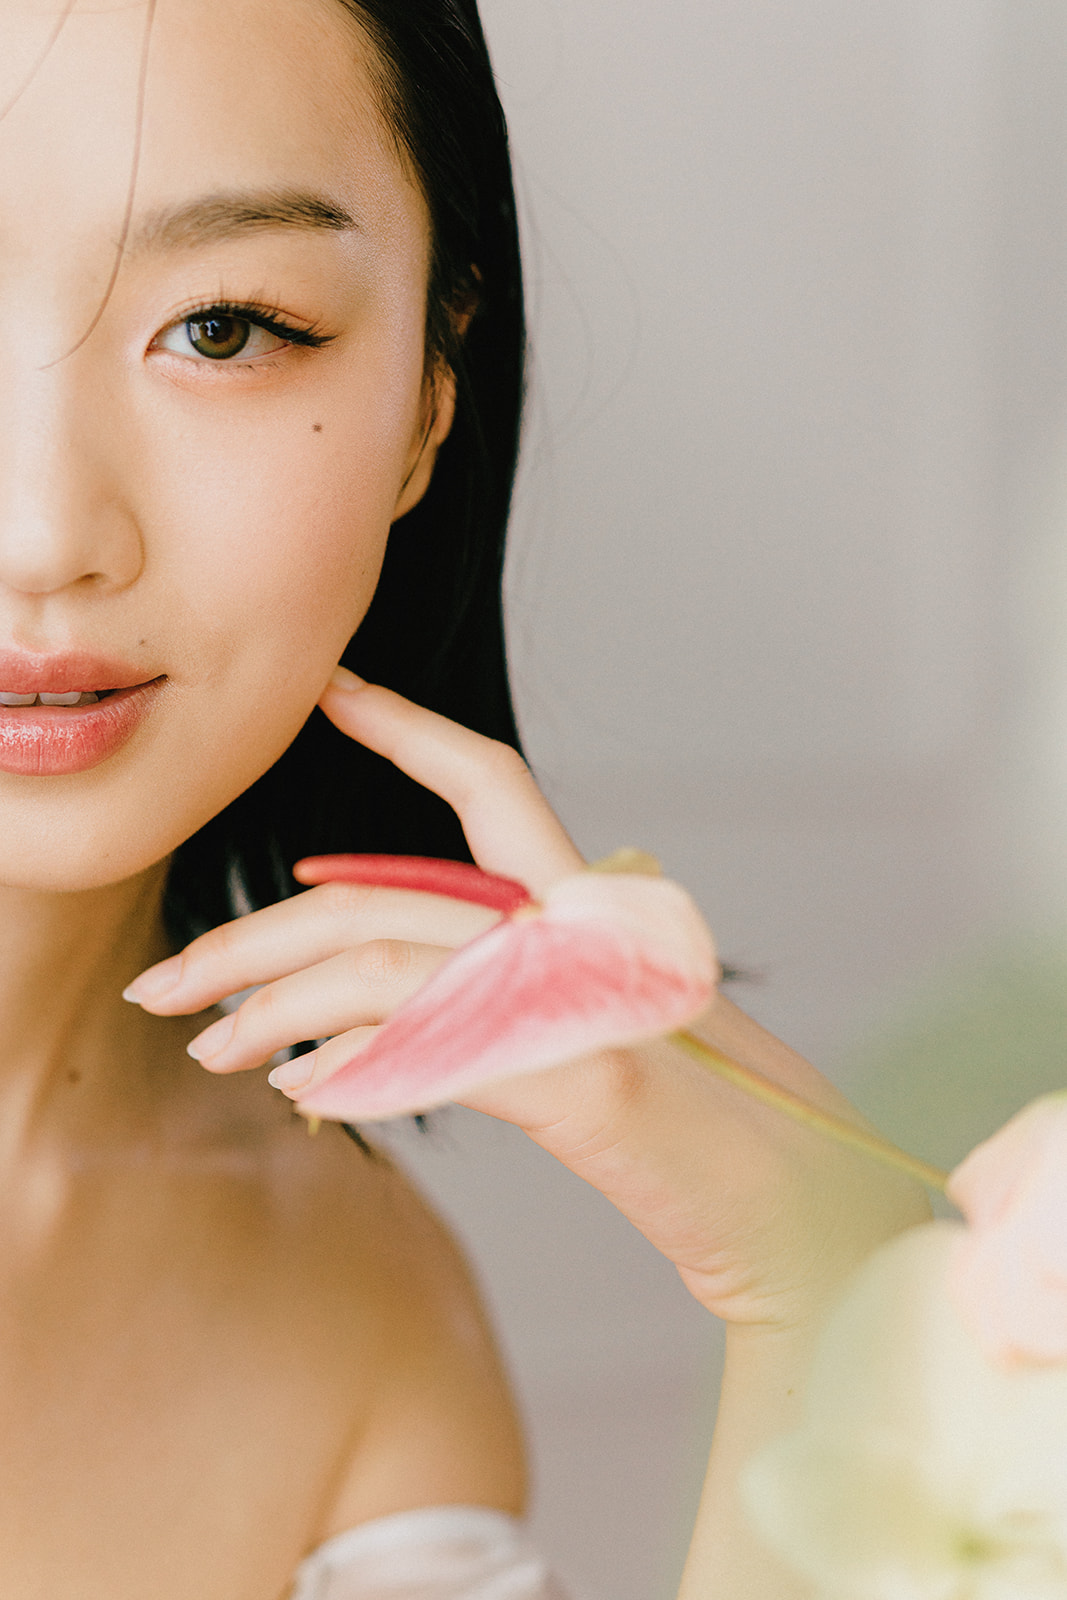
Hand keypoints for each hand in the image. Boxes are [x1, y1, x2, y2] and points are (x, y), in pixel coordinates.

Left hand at [126, 670, 929, 1332]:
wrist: (795, 1192)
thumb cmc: (701, 1123)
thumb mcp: (581, 1043)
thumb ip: (486, 1007)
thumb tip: (345, 1036)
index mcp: (582, 905)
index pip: (487, 782)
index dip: (407, 728)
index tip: (335, 686)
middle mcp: (573, 928)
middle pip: (377, 895)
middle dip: (252, 935)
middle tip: (162, 983)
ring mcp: (573, 992)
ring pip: (378, 961)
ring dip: (270, 1006)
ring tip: (204, 1050)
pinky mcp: (573, 1068)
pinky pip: (426, 1041)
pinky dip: (347, 1058)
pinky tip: (298, 1087)